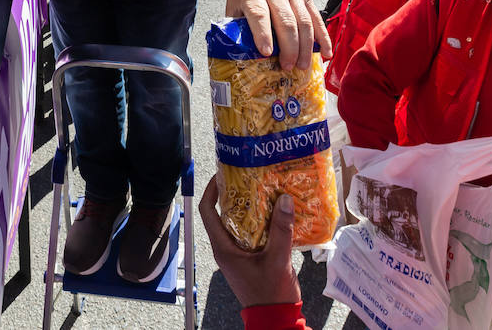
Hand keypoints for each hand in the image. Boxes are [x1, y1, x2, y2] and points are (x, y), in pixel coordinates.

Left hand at [199, 177, 300, 308]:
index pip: (207, 212)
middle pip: (223, 214)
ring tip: (265, 191)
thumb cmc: (271, 294)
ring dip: (250, 208)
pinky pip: (250, 234)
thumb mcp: (278, 260)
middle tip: (251, 178)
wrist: (275, 319)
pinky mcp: (249, 259)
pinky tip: (276, 214)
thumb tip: (284, 199)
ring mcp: (237, 254)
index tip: (224, 175)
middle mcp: (226, 249)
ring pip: (238, 223)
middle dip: (236, 195)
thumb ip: (281, 230)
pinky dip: (260, 222)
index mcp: (223, 248)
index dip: (212, 190)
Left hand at [225, 0, 329, 70]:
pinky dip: (323, 38)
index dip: (263, 35)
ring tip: (302, 65)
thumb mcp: (235, 9)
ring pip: (304, 22)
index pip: (260, 15)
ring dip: (305, 47)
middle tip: (288, 66)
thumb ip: (238, 30)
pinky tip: (325, 53)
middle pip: (286, 22)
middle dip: (289, 48)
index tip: (266, 53)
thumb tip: (244, 58)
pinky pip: (317, 19)